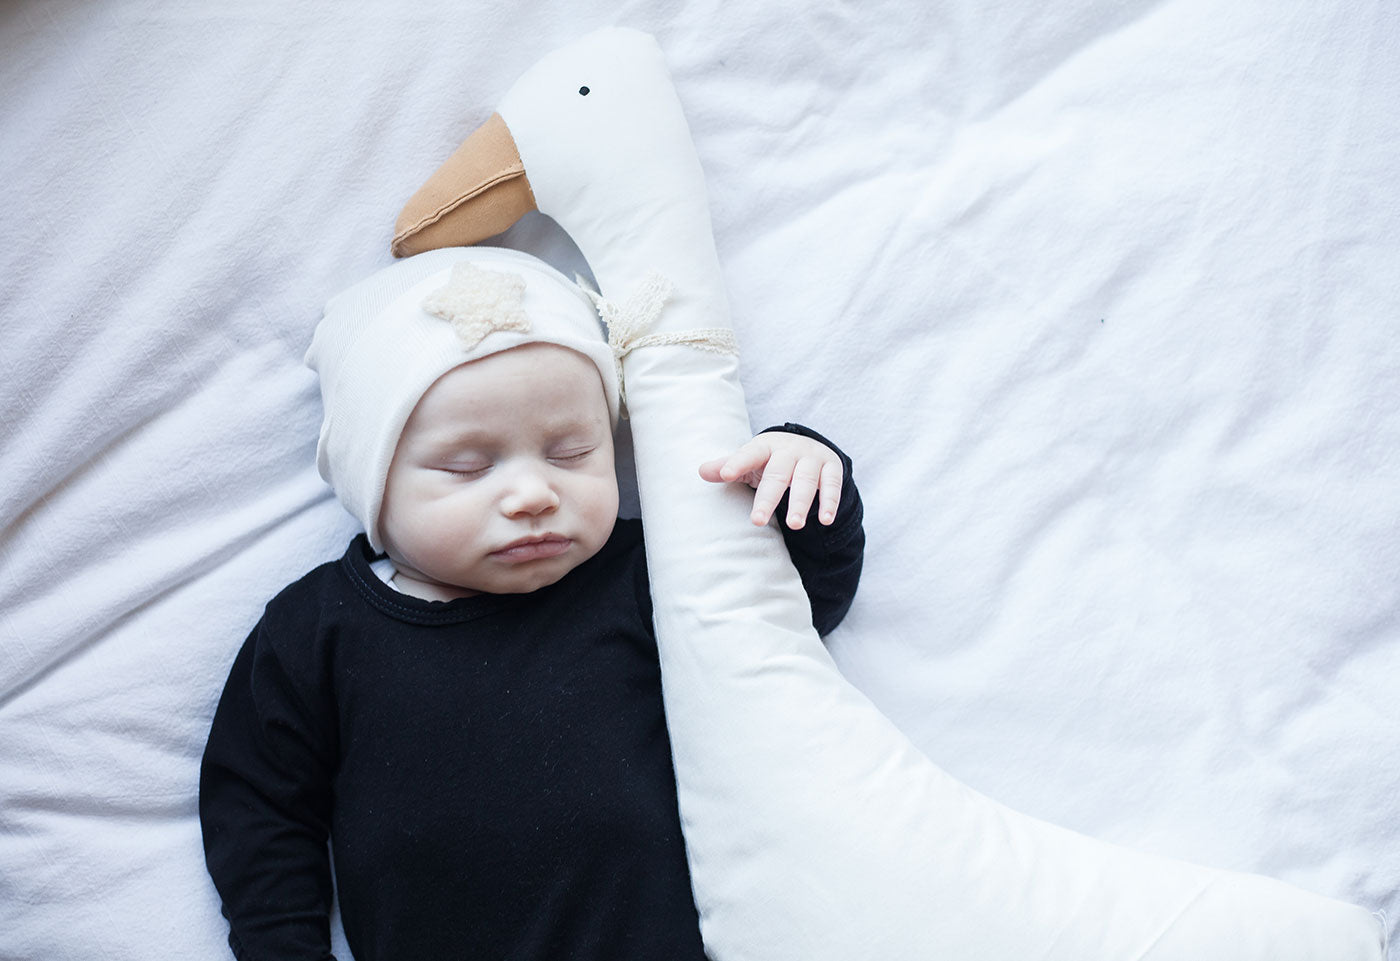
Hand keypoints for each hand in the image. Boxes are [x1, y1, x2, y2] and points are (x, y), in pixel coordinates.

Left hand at [699, 432, 843, 528]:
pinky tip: (826, 520)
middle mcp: (790, 450)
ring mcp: (812, 458)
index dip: (737, 463)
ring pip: (806, 481)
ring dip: (801, 503)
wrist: (807, 446)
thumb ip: (729, 467)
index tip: (724, 475)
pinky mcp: (832, 468)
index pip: (750, 454)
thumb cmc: (771, 460)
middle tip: (757, 521)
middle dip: (768, 497)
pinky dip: (830, 502)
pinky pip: (832, 485)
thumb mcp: (750, 461)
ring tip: (794, 525)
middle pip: (778, 474)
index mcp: (765, 446)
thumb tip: (701, 472)